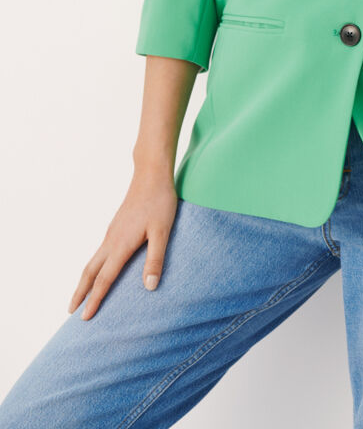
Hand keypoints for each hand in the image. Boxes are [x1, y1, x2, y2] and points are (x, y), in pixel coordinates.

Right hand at [67, 169, 177, 319]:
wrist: (151, 173)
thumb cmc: (160, 201)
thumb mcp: (162, 231)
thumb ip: (156, 259)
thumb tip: (149, 288)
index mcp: (121, 245)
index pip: (104, 279)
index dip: (94, 300)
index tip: (84, 318)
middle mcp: (111, 240)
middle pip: (89, 271)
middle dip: (80, 293)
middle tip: (70, 312)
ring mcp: (112, 232)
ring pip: (93, 261)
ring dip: (85, 280)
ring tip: (81, 295)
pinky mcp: (116, 226)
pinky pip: (100, 252)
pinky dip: (94, 267)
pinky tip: (101, 269)